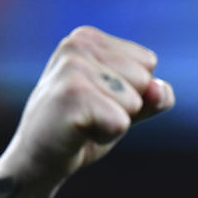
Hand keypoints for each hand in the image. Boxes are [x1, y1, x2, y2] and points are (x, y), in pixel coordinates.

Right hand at [0, 27, 174, 181]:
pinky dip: (105, 136)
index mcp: (88, 37)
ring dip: (114, 122)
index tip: (97, 100)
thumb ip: (153, 96)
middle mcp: (77, 44)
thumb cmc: (83, 128)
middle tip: (89, 115)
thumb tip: (159, 90)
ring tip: (83, 122)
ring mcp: (72, 68)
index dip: (131, 91)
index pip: (148, 63)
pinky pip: (121, 122)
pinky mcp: (71, 96)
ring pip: (134, 102)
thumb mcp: (126, 106)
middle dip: (125, 106)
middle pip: (144, 80)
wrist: (37, 160)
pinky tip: (77, 132)